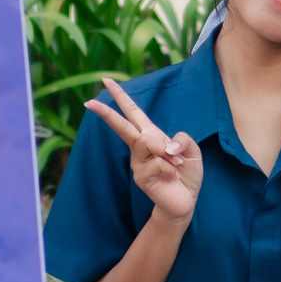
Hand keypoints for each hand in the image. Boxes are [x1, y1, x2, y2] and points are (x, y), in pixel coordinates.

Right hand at [86, 77, 202, 221]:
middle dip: (106, 112)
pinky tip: (172, 177)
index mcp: (151, 135)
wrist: (186, 200)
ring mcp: (137, 162)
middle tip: (88, 102)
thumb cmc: (186, 173)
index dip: (120, 96)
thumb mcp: (192, 150)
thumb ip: (182, 139)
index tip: (106, 81)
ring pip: (147, 141)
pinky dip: (171, 168)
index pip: (132, 112)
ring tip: (175, 164)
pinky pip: (157, 163)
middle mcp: (140, 147)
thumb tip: (165, 146)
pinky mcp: (140, 177)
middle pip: (121, 125)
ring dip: (166, 152)